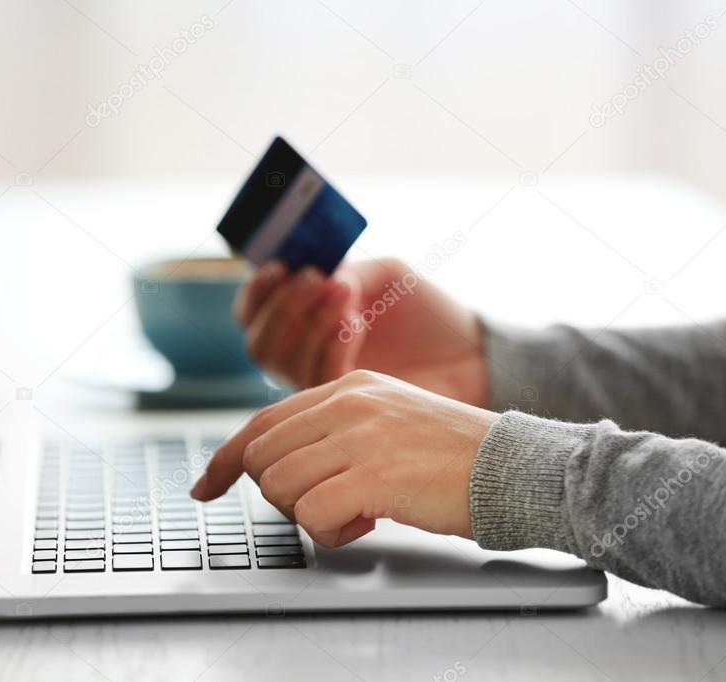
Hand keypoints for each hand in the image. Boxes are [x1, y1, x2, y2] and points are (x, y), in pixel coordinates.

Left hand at [190, 370, 497, 546]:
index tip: (207, 485)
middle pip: (262, 456)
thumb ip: (337, 429)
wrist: (515, 466)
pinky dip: (331, 533)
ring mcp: (360, 436)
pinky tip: (367, 523)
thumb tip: (283, 464)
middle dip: (280, 493)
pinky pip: (312, 515)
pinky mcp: (374, 474)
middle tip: (325, 504)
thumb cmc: (456, 455)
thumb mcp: (389, 420)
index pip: (263, 420)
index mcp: (349, 388)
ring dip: (307, 514)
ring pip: (279, 486)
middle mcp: (348, 404)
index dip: (227, 458)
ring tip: (353, 512)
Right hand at [233, 258, 487, 406]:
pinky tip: (357, 321)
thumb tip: (316, 278)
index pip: (254, 311)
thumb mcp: (386, 275)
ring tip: (346, 291)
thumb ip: (347, 272)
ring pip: (283, 362)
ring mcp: (322, 385)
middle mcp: (304, 356)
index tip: (279, 266)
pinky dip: (331, 345)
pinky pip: (317, 380)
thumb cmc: (428, 312)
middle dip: (283, 306)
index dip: (258, 291)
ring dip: (309, 320)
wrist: (472, 355)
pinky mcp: (344, 409)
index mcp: (304, 319)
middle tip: (316, 278)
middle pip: (260, 342)